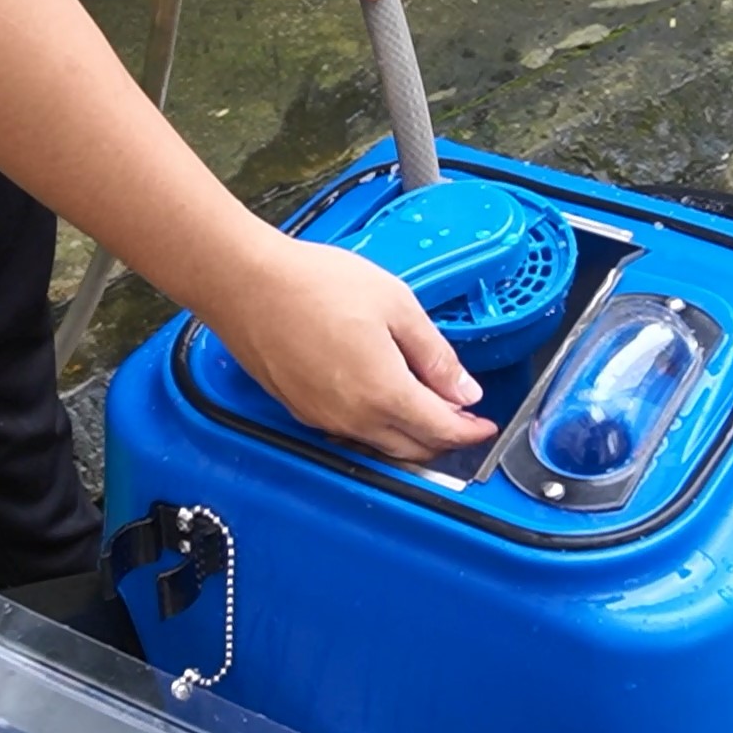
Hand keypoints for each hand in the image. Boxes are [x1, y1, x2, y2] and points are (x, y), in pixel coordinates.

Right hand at [204, 238, 498, 461]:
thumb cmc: (313, 284)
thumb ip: (435, 353)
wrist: (246, 283)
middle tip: (462, 416)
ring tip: (426, 407)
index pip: (442, 429)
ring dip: (411, 436)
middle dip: (445, 438)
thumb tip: (464, 389)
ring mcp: (323, 418)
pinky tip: (381, 400)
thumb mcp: (395, 304)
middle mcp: (353, 418)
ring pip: (381, 446)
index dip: (471, 431)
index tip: (486, 424)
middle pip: (413, 449)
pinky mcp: (301, 410)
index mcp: (384, 393)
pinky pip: (351, 433)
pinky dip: (377, 428)